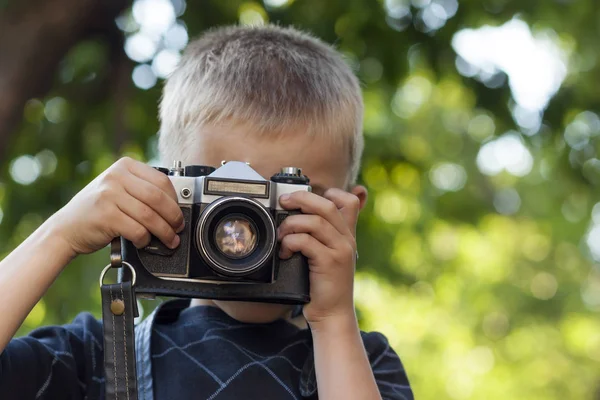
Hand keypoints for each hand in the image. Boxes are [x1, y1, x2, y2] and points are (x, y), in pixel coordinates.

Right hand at [50, 157, 183, 256]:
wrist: (66, 228)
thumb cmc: (97, 211)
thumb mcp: (118, 189)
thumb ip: (142, 190)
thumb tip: (175, 206)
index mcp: (124, 166)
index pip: (161, 180)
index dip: (175, 199)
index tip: (179, 212)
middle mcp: (116, 177)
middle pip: (158, 198)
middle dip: (174, 217)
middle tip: (178, 228)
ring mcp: (109, 195)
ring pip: (150, 216)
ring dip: (164, 232)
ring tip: (169, 240)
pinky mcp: (106, 215)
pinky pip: (137, 230)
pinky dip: (145, 239)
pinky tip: (144, 242)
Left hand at [277, 188, 359, 326]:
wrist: (332, 314)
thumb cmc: (324, 286)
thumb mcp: (327, 257)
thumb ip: (319, 238)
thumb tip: (295, 219)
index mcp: (347, 235)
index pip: (350, 201)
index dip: (331, 192)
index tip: (308, 199)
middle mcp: (347, 239)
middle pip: (327, 205)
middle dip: (301, 198)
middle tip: (283, 202)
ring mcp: (340, 250)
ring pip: (315, 221)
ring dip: (291, 224)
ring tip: (281, 235)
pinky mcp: (330, 262)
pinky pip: (306, 241)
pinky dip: (291, 242)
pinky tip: (285, 252)